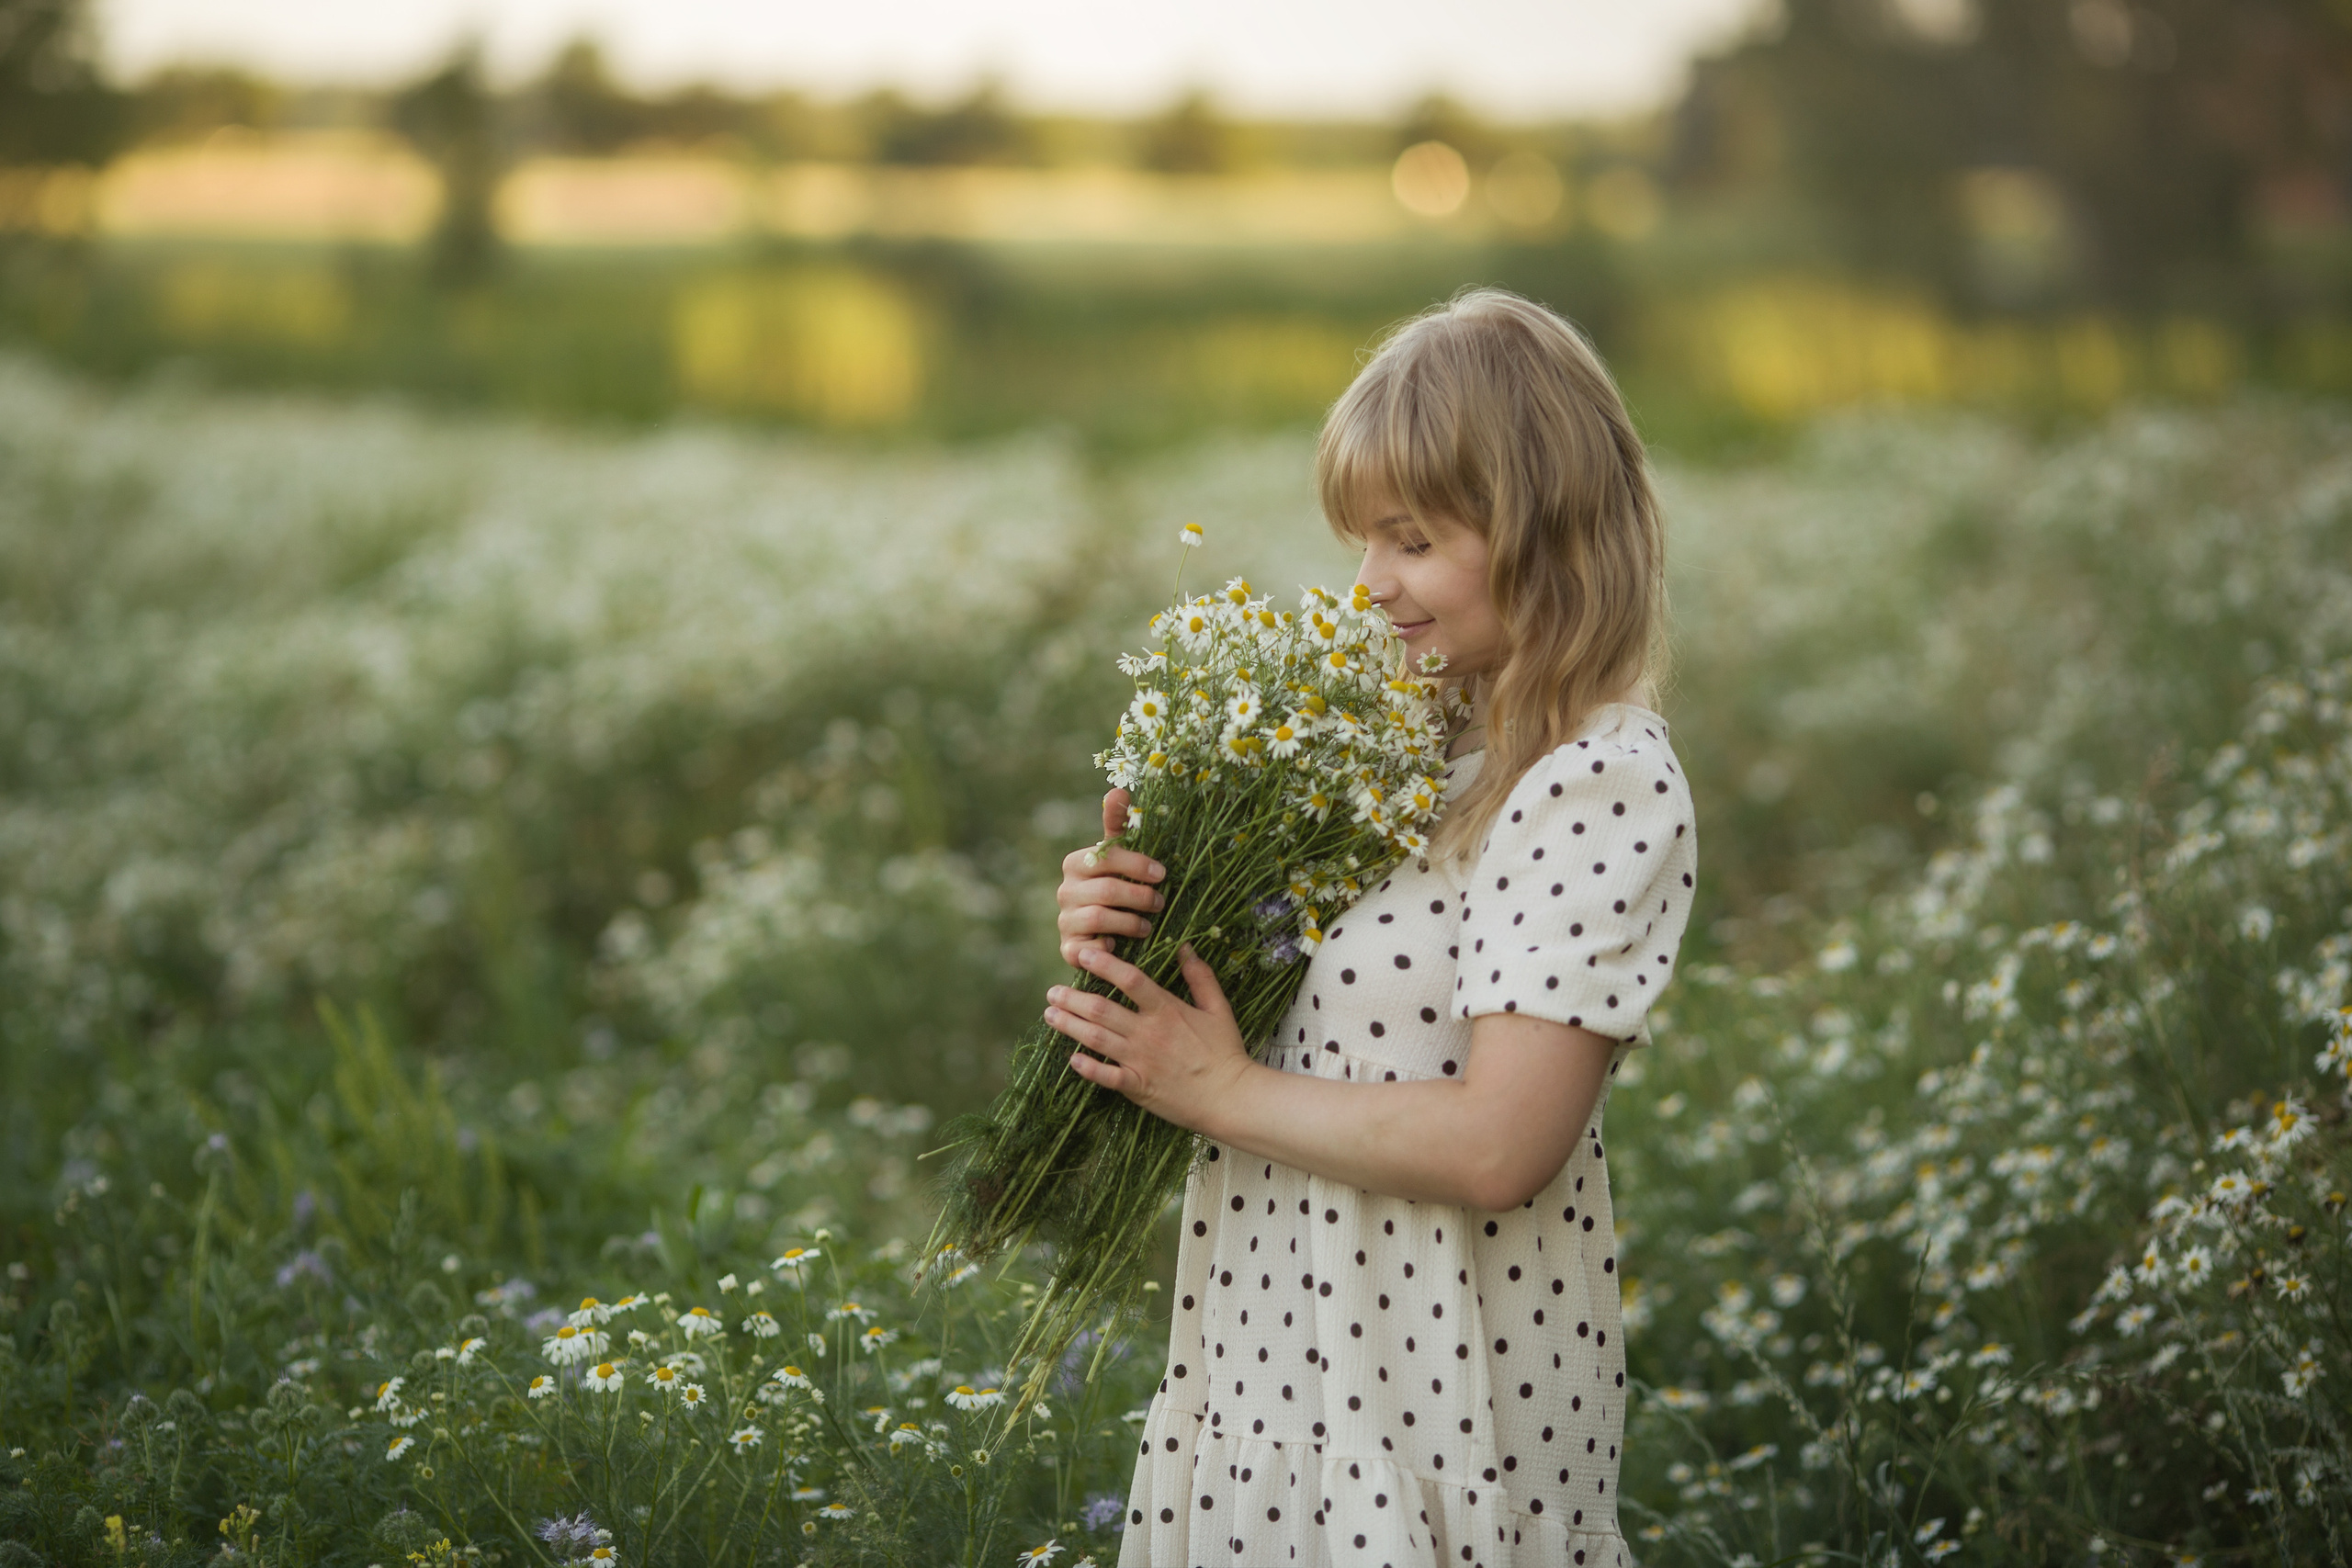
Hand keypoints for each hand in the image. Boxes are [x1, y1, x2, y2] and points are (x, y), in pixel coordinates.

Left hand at [1046, 943, 1252, 1133]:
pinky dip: (1088, 1069)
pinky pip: (1107, 1077)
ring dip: (1070, 1026)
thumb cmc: (1226, 1051)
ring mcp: (1141, 1061)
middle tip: (1053, 990)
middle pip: (1101, 1009)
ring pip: (1097, 1039)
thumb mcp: (1218, 1008)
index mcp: (1167, 1010)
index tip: (1083, 954)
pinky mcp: (1139, 1087)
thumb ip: (1200, 976)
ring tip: (1050, 1015)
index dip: (1103, 964)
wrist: (1231, 1097)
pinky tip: (1071, 1059)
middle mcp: (1148, 1033)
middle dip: (1072, 997)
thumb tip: (1184, 947)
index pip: (1129, 979)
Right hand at [1053, 787, 1163, 967]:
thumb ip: (1119, 826)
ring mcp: (1064, 921)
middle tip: (1161, 902)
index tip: (1163, 873)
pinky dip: (1108, 948)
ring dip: (1131, 922)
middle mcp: (1065, 891)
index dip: (1137, 864)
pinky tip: (1121, 946)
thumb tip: (1117, 789)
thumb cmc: (1117, 885)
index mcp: (1075, 863)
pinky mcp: (1069, 950)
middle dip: (1139, 896)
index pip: (1106, 857)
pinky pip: (1088, 950)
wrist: (1102, 931)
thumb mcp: (1120, 856)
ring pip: (1099, 918)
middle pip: (1106, 890)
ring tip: (1148, 926)